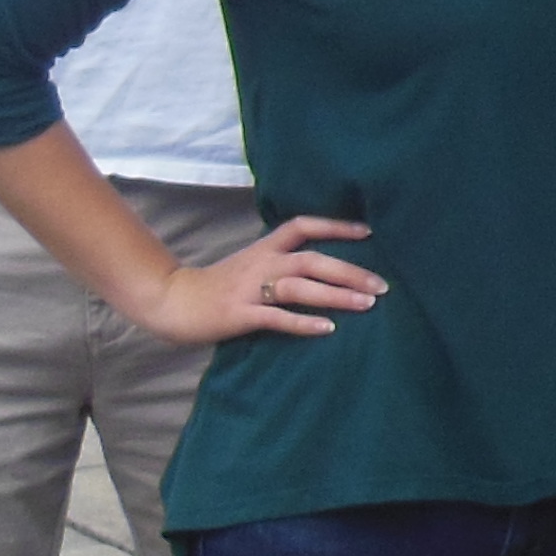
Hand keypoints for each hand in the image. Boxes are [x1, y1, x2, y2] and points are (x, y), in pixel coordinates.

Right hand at [142, 216, 382, 346]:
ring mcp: (250, 289)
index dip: (336, 226)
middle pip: (311, 259)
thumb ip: (281, 262)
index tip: (369, 231)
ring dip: (336, 294)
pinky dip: (303, 322)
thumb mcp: (251, 265)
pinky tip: (328, 329)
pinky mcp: (239, 314)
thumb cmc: (218, 286)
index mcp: (264, 248)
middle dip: (350, 271)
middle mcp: (261, 263)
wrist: (172, 301)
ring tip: (367, 304)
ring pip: (299, 286)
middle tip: (382, 284)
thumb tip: (321, 268)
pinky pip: (276, 317)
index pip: (303, 226)